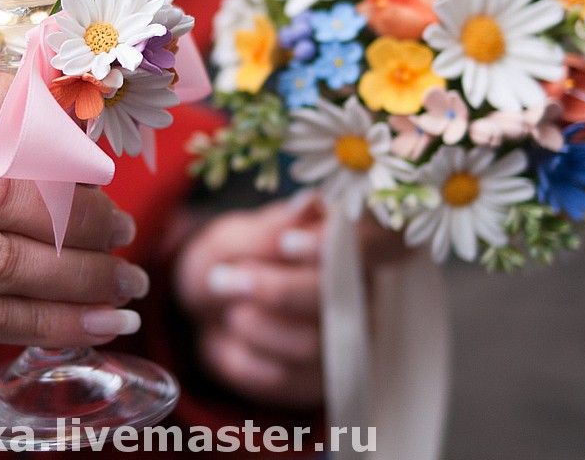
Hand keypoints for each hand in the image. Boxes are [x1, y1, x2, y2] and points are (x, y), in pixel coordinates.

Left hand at [174, 190, 408, 408]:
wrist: (205, 308)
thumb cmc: (230, 260)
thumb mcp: (233, 238)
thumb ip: (269, 230)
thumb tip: (310, 204)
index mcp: (347, 242)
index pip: (379, 242)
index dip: (338, 248)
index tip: (287, 244)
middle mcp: (361, 291)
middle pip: (337, 299)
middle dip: (274, 291)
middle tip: (226, 278)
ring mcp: (346, 340)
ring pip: (309, 345)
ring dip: (252, 326)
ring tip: (229, 309)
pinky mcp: (318, 381)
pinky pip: (281, 379)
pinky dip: (240, 359)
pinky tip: (232, 339)